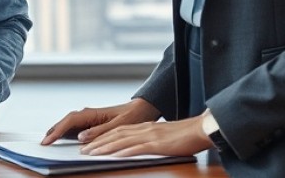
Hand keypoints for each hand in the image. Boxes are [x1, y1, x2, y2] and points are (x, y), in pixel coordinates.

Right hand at [41, 98, 160, 144]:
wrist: (141, 110)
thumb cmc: (131, 116)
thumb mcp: (118, 126)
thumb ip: (99, 131)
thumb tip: (80, 137)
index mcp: (93, 113)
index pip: (70, 121)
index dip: (57, 131)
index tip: (48, 140)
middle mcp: (88, 114)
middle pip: (66, 122)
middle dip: (53, 131)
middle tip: (43, 143)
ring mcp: (89, 118)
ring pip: (69, 124)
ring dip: (58, 131)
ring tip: (48, 141)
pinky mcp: (91, 122)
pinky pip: (75, 127)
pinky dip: (66, 132)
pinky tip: (62, 138)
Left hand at [79, 114, 211, 156]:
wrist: (201, 128)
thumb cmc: (186, 135)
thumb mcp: (164, 136)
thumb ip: (151, 140)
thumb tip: (141, 147)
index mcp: (145, 127)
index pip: (118, 132)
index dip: (103, 138)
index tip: (90, 144)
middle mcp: (144, 129)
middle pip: (115, 135)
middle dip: (98, 143)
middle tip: (83, 150)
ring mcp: (150, 136)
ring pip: (122, 141)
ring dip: (105, 148)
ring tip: (91, 154)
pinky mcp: (158, 144)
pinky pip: (138, 148)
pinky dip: (124, 152)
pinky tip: (115, 156)